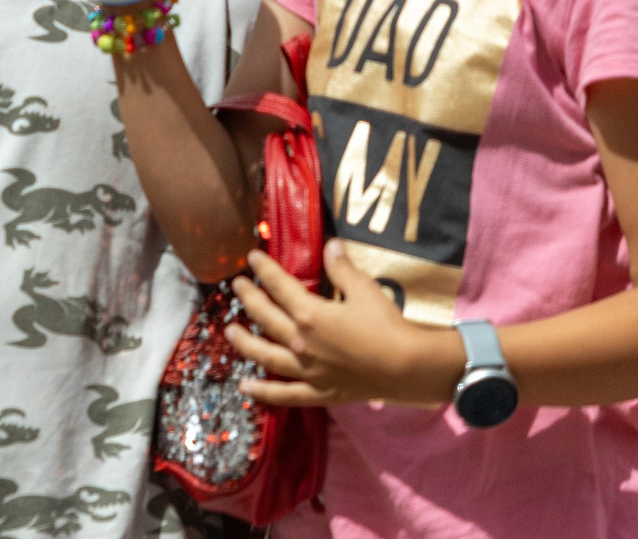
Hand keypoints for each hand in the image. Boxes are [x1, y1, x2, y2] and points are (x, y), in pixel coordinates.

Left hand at [228, 243, 461, 408]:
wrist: (407, 367)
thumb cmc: (386, 325)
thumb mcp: (364, 289)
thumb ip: (341, 268)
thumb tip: (330, 243)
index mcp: (310, 314)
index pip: (279, 286)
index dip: (264, 270)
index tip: (251, 258)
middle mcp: (300, 342)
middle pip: (266, 317)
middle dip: (249, 299)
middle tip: (236, 286)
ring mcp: (307, 370)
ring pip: (266, 355)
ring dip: (245, 343)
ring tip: (229, 332)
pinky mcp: (319, 391)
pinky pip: (286, 394)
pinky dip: (264, 392)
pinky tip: (246, 387)